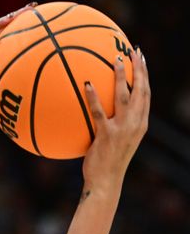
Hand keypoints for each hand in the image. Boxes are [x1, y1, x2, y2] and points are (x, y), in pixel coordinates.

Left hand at [82, 47, 149, 190]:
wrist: (106, 182)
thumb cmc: (107, 162)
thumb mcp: (116, 141)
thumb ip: (114, 124)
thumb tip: (99, 110)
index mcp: (141, 124)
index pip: (146, 94)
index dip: (145, 75)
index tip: (141, 58)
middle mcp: (136, 124)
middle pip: (141, 90)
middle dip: (139, 68)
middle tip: (133, 50)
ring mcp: (123, 129)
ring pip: (124, 96)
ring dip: (121, 76)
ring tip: (115, 59)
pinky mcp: (107, 135)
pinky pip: (99, 112)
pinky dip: (93, 97)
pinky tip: (87, 83)